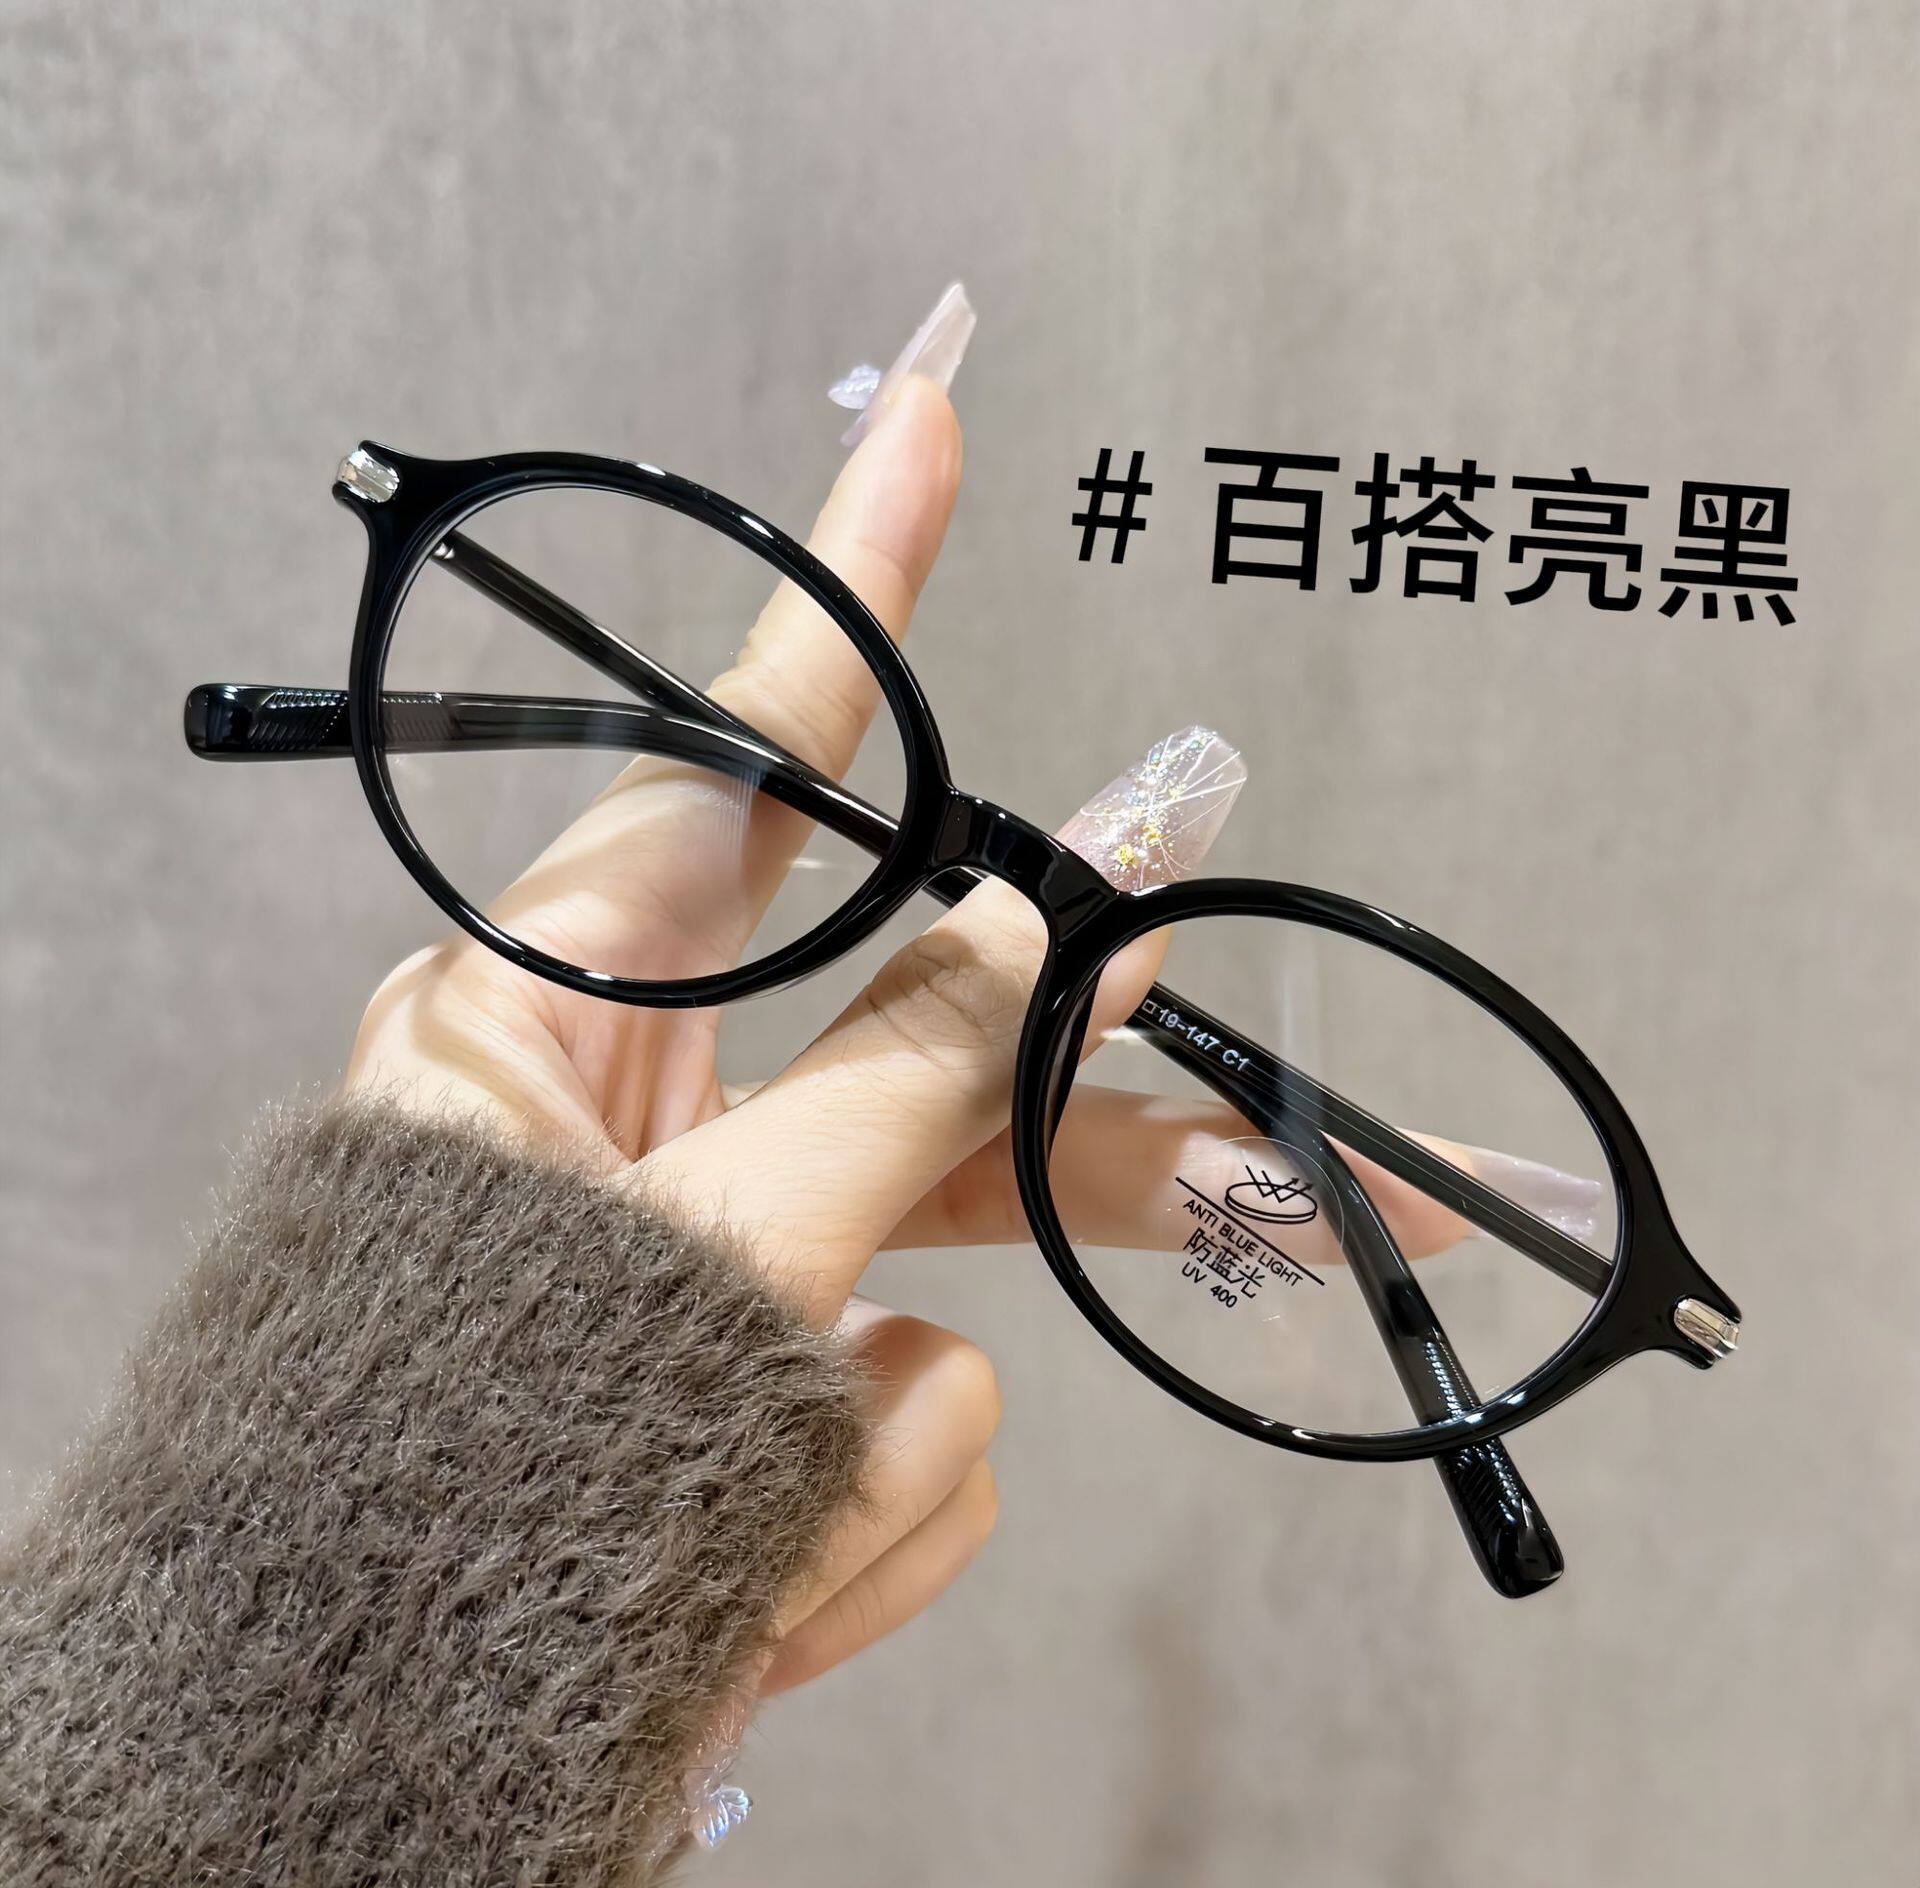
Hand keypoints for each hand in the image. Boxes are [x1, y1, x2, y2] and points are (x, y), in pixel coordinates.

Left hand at [345, 370, 1243, 1703]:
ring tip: (762, 1548)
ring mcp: (729, 1273)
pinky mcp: (769, 1410)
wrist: (339, 1764)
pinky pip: (910, 1438)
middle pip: (943, 1071)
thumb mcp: (696, 1256)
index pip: (746, 755)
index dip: (853, 588)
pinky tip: (734, 1602)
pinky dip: (844, 1538)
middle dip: (1111, 1150)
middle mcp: (657, 1122)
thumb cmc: (437, 1474)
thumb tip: (1083, 881)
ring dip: (872, 1449)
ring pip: (948, 1304)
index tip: (931, 419)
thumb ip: (910, 1070)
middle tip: (1361, 1172)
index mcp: (565, 1020)